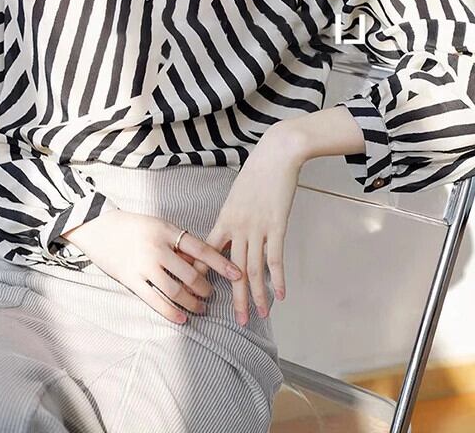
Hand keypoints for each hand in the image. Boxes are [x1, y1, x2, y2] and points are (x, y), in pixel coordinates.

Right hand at [62, 209, 244, 324]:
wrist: (99, 226)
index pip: (201, 249)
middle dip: (205, 288)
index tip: (237, 274)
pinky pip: (155, 300)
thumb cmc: (133, 225)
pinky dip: (171, 312)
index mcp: (167, 230)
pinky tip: (181, 318)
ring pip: (175, 290)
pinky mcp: (131, 279)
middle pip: (190, 274)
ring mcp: (143, 265)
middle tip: (211, 295)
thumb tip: (199, 264)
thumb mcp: (159, 225)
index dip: (221, 263)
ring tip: (200, 308)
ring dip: (192, 303)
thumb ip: (177, 243)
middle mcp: (157, 248)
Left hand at [192, 124, 305, 325]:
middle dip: (235, 298)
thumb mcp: (237, 194)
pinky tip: (280, 295)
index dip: (202, 274)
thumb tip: (230, 231)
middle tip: (237, 320)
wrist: (277, 154)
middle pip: (232, 269)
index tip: (195, 292)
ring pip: (253, 269)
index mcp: (224, 218)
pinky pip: (275, 258)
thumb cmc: (258, 171)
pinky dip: (277, 279)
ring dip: (258, 295)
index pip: (208, 252)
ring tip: (259, 315)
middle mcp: (238, 226)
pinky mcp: (276, 225)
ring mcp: (257, 227)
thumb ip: (233, 215)